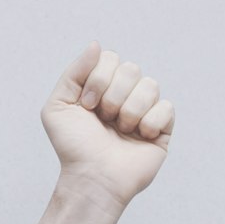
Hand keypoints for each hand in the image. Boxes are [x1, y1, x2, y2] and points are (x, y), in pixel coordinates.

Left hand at [41, 43, 174, 207]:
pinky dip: (149, 123)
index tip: (87, 106)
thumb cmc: (73, 148)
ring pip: (150, 85)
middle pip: (131, 69)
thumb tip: (97, 45)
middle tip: (103, 120)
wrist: (91, 178)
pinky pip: (166, 107)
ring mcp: (144, 110)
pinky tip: (139, 137)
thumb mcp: (58, 107)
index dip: (98, 80)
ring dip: (130, 111)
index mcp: (102, 88)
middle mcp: (124, 95)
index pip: (110, 59)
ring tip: (120, 131)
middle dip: (113, 96)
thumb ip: (73, 72)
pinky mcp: (162, 128)